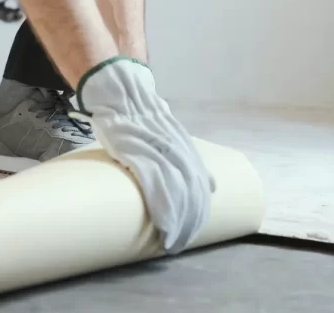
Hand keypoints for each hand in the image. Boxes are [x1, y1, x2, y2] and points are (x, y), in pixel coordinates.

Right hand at [76, 57, 212, 253]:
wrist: (122, 91)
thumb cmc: (143, 116)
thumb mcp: (172, 131)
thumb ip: (189, 158)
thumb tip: (211, 183)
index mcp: (183, 146)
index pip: (198, 182)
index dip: (198, 207)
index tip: (194, 228)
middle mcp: (174, 148)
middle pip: (189, 189)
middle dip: (189, 218)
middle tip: (183, 240)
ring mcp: (156, 149)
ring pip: (175, 189)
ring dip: (177, 218)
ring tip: (173, 240)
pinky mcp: (136, 151)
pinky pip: (153, 183)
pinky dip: (160, 205)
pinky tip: (162, 222)